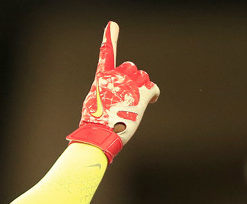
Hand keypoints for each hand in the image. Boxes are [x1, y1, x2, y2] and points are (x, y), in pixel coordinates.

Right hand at [66, 21, 159, 161]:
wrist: (100, 136)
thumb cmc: (95, 124)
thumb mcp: (93, 104)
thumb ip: (104, 92)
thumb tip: (111, 97)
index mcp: (101, 79)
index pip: (106, 55)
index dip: (110, 39)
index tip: (112, 25)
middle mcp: (117, 77)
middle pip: (130, 67)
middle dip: (130, 78)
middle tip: (127, 94)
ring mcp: (131, 85)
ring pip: (142, 77)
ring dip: (140, 86)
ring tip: (134, 101)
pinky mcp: (143, 94)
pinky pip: (153, 88)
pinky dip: (153, 94)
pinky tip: (151, 101)